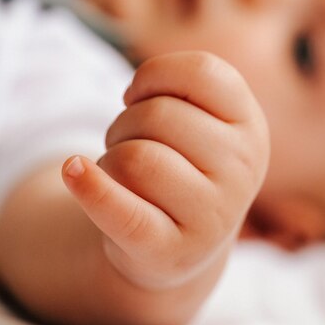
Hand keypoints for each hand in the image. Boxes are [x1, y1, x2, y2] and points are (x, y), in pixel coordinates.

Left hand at [62, 51, 268, 290]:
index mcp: (251, 128)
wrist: (183, 243)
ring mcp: (212, 216)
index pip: (202, 72)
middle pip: (158, 115)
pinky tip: (73, 170)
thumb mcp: (200, 120)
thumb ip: (178, 87)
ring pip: (132, 158)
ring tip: (123, 175)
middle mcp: (243, 172)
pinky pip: (122, 211)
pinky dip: (90, 188)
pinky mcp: (171, 252)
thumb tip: (133, 99)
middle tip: (132, 146)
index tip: (139, 96)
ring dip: (110, 159)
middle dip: (126, 123)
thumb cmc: (184, 165)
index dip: (155, 74)